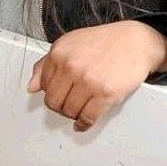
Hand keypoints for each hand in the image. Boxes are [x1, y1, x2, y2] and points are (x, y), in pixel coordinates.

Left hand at [27, 20, 166, 131]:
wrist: (134, 41)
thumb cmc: (103, 42)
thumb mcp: (69, 44)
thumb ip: (46, 64)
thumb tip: (32, 86)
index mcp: (59, 53)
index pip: (43, 86)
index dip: (51, 93)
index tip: (58, 95)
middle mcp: (71, 66)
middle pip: (54, 102)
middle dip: (60, 106)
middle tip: (68, 104)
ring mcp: (88, 81)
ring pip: (69, 112)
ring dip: (73, 114)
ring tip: (80, 107)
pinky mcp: (106, 94)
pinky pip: (88, 118)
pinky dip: (83, 124)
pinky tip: (83, 122)